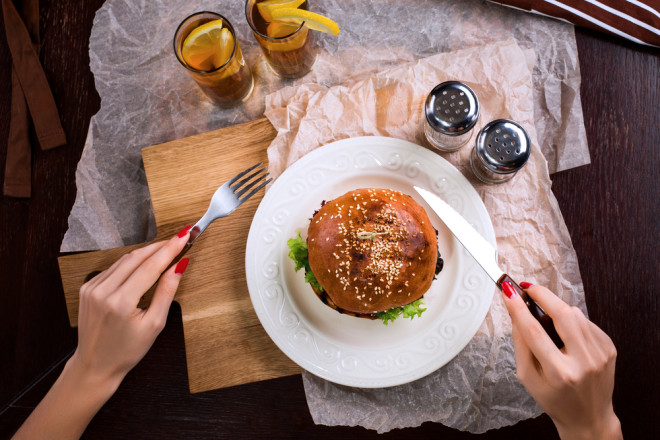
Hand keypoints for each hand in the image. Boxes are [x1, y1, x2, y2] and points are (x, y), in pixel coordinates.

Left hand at [13, 226, 191, 439]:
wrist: (95, 365)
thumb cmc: (127, 350)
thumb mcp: (154, 324)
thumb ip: (166, 292)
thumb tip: (179, 266)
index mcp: (121, 303)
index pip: (150, 266)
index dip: (170, 249)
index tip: (185, 236)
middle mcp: (103, 292)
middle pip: (137, 258)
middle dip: (160, 247)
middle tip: (179, 239)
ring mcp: (92, 288)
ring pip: (125, 260)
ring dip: (146, 253)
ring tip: (165, 250)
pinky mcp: (87, 287)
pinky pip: (114, 268)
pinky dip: (131, 263)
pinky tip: (144, 264)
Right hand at [501, 282, 621, 439]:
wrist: (589, 418)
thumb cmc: (554, 399)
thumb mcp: (528, 377)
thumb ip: (521, 344)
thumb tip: (515, 312)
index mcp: (559, 373)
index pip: (534, 331)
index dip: (518, 308)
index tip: (508, 291)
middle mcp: (583, 362)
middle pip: (562, 314)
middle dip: (542, 294)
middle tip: (527, 287)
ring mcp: (600, 354)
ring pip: (575, 314)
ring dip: (556, 307)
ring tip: (544, 313)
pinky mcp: (609, 347)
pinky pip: (586, 322)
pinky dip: (572, 319)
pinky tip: (564, 331)